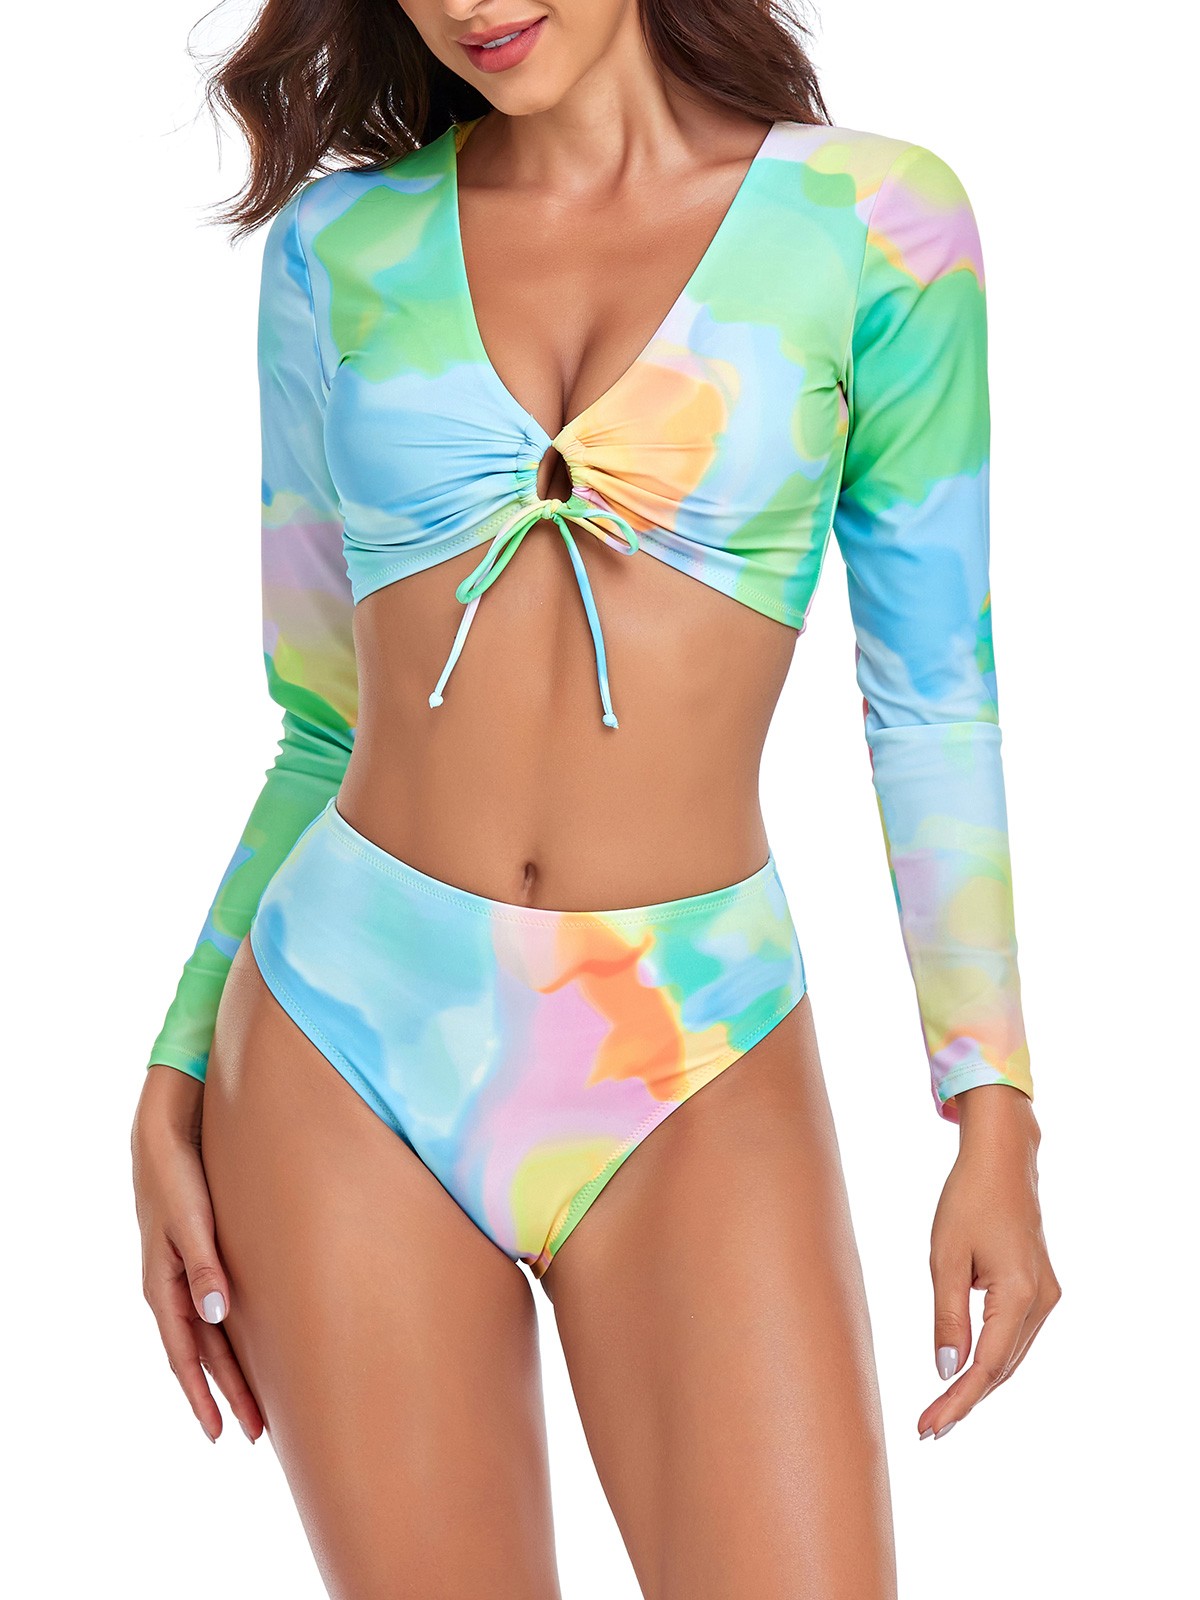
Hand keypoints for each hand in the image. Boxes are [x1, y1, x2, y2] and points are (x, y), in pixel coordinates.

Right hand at [131, 1065, 263, 1443]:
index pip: (185, 1356)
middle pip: (201, 1354)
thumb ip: (205, 1267)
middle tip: (255, 1434)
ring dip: (231, 1371)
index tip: (222, 1433)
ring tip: (257, 1404)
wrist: (166, 1136)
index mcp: (163, 1286)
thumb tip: (216, 1317)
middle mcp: (172, 1288)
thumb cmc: (179, 1176)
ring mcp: (185, 1275)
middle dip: (227, 1394)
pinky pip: (213, 1311)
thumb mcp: (193, 1221)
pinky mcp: (200, 1258)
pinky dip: (229, 1337)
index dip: (203, 1395)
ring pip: (209, 1336)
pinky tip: (249, 1346)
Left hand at [918, 1084, 1060, 1439]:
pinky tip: (967, 1375)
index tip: (929, 1427)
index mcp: (1019, 1295)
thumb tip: (947, 1370)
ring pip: (1011, 1357)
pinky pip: (1015, 1338)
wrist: (1002, 1161)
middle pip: (1003, 1369)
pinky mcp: (1041, 1289)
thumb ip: (948, 1315)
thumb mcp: (945, 1256)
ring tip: (942, 1412)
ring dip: (979, 1385)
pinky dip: (992, 1360)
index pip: (987, 1366)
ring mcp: (1046, 1296)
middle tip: (928, 1429)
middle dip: (965, 1401)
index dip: (958, 1401)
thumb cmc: (968, 1199)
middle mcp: (1042, 1302)